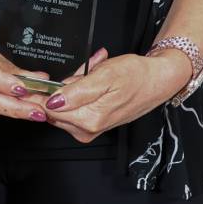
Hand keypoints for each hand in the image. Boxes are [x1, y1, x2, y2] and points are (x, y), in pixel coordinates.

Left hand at [40, 47, 188, 142]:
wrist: (157, 80)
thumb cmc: (136, 75)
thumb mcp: (105, 75)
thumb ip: (76, 92)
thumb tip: (53, 102)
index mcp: (89, 119)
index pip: (49, 110)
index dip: (45, 92)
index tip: (50, 79)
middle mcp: (88, 129)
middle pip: (54, 109)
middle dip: (61, 88)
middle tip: (81, 73)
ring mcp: (90, 128)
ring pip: (64, 107)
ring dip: (71, 87)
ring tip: (91, 75)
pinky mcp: (93, 124)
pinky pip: (74, 107)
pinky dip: (79, 91)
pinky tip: (92, 81)